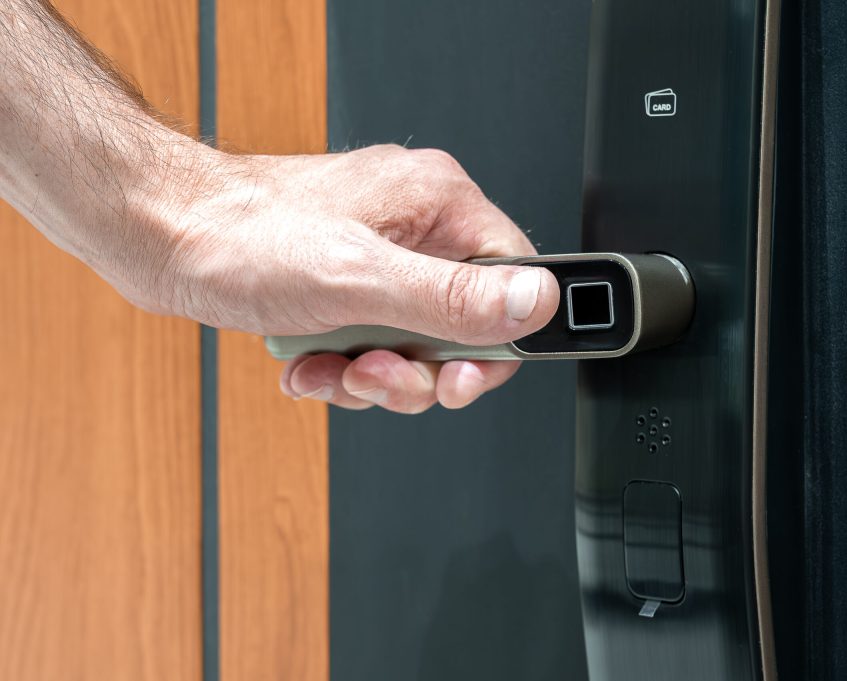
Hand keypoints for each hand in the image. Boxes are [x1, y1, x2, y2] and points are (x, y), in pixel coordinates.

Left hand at [158, 144, 558, 412]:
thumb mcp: (358, 278)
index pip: (513, 278)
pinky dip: (344, 368)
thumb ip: (451, 297)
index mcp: (437, 202)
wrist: (157, 234)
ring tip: (333, 370)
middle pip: (465, 323)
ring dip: (375, 376)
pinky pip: (375, 344)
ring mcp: (380, 255)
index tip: (459, 375)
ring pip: (417, 344)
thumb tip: (533, 305)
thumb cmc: (239, 235)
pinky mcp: (348, 283)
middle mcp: (416, 225)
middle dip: (420, 369)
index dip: (496, 340)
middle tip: (379, 375)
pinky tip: (310, 364)